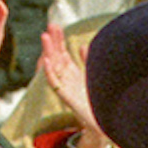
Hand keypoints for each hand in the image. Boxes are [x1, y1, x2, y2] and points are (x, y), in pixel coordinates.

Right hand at [38, 24, 106, 147]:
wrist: (101, 122)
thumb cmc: (96, 101)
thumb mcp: (92, 77)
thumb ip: (88, 61)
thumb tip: (84, 45)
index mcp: (72, 73)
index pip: (62, 52)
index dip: (59, 40)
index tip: (56, 26)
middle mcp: (66, 78)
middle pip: (56, 56)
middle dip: (53, 41)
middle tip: (50, 26)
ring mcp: (64, 86)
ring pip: (53, 66)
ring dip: (48, 51)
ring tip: (45, 37)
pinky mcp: (65, 97)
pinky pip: (54, 83)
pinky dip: (49, 72)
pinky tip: (47, 61)